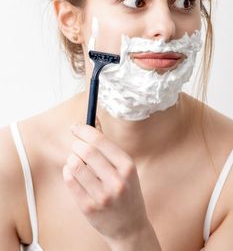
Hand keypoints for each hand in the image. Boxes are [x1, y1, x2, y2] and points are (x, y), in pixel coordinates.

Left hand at [62, 117, 149, 244]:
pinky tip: (72, 172)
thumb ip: (107, 144)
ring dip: (71, 158)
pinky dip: (67, 171)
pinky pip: (69, 181)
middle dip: (76, 143)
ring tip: (75, 160)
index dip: (84, 130)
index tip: (76, 127)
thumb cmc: (126, 191)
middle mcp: (116, 181)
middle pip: (86, 150)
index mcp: (127, 166)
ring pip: (75, 165)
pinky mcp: (88, 207)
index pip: (99, 140)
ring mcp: (102, 196)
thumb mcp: (124, 167)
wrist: (130, 227)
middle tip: (76, 144)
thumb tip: (93, 119)